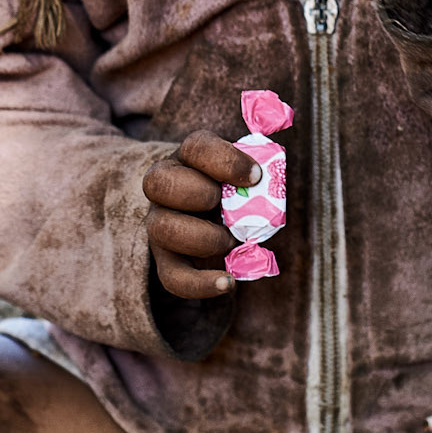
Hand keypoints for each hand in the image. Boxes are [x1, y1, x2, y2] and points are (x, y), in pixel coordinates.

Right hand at [143, 131, 259, 300]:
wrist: (220, 215)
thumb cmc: (239, 189)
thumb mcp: (248, 174)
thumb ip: (261, 174)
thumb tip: (273, 185)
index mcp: (189, 158)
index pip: (195, 148)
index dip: (225, 161)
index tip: (256, 176)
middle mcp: (165, 187)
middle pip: (158, 183)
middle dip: (199, 194)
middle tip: (229, 205)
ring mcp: (160, 223)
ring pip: (161, 229)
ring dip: (203, 238)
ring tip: (230, 240)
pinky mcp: (166, 259)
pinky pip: (172, 277)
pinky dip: (200, 284)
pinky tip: (228, 282)